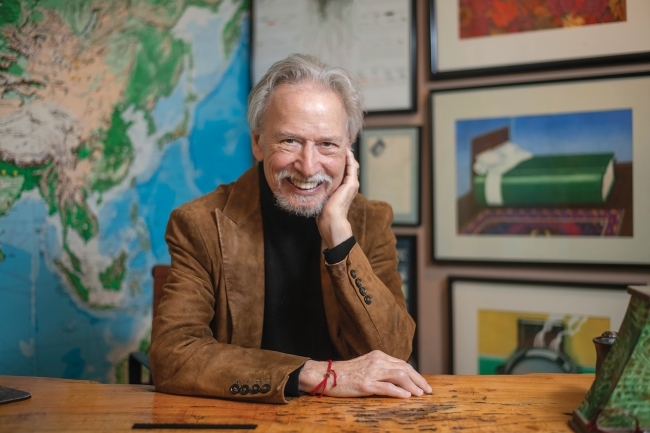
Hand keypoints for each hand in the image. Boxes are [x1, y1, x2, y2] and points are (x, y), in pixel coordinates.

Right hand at [299, 350, 432, 397]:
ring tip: (420, 394)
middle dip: (419, 380)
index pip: (402, 363)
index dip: (416, 374)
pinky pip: (386, 387)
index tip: (424, 384)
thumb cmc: (345, 373)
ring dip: (412, 386)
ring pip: (398, 376)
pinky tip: (406, 396)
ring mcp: (371, 372)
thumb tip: (398, 378)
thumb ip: (381, 369)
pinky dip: (398, 392)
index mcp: (378, 356)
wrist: (325, 375)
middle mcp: (377, 361)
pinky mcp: (365, 384)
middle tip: (428, 390)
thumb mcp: (365, 366)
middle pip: (404, 368)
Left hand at [316, 147, 358, 248]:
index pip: (345, 169)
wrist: (330, 219)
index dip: (341, 159)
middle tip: (339, 143)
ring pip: (352, 164)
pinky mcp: (351, 183)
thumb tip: (309, 180)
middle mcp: (351, 184)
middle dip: (345, 154)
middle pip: (350, 165)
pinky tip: (344, 150)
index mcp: (345, 187)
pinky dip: (348, 157)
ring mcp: (352, 184)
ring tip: (343, 144)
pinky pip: (351, 166)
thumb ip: (321, 186)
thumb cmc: (324, 211)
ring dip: (348, 153)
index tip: (333, 150)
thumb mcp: (322, 194)